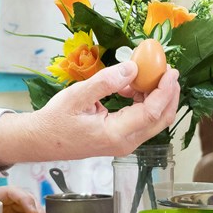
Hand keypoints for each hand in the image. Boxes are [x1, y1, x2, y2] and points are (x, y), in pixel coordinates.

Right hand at [0, 61, 180, 166]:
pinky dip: (144, 102)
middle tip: (169, 71)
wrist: (42, 141)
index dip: (165, 91)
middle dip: (169, 94)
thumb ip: (106, 82)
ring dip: (156, 97)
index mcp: (115, 134)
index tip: (171, 71)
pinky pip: (142, 121)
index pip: (151, 112)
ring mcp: (124, 144)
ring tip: (147, 75)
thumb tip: (132, 68)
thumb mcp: (77, 95)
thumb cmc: (56, 120)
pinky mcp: (121, 140)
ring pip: (154, 121)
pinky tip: (131, 88)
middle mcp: (125, 143)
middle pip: (160, 119)